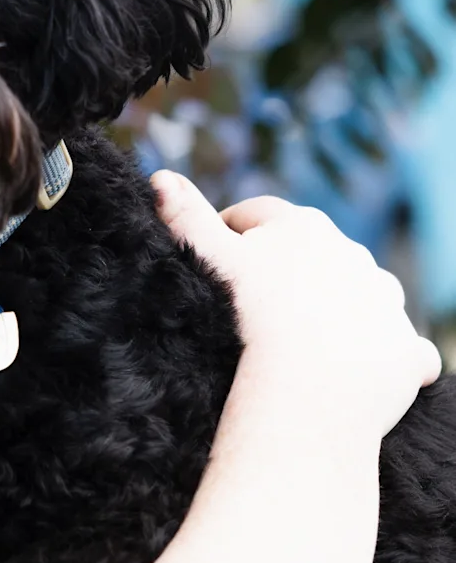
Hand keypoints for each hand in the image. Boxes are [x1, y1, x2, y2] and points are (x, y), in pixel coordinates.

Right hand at [152, 171, 441, 438]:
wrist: (311, 383)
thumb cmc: (253, 317)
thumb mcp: (211, 261)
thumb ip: (186, 218)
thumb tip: (158, 178)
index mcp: (303, 226)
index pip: (258, 215)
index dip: (231, 232)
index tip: (214, 256)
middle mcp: (352, 253)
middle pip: (314, 253)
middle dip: (289, 270)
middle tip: (255, 306)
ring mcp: (383, 301)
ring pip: (363, 294)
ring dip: (342, 308)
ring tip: (308, 341)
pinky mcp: (405, 348)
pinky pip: (403, 349)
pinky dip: (386, 355)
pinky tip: (364, 372)